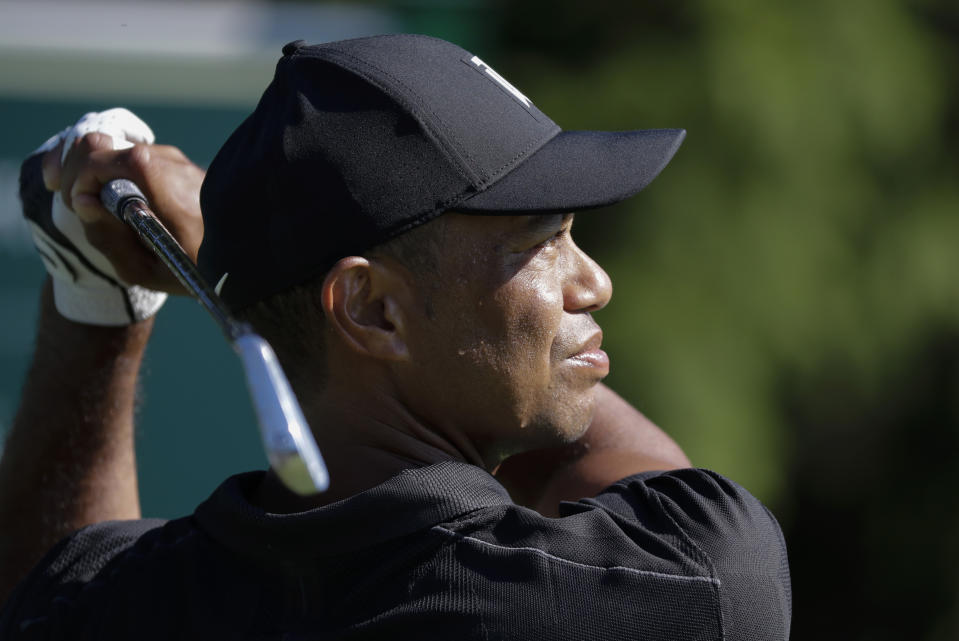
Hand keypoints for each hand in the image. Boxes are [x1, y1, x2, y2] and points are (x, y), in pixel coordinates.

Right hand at [23, 109, 204, 324]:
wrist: (244, 254)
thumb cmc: (195, 270)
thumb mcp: (146, 270)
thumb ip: (109, 237)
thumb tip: (82, 200)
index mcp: (170, 191)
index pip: (115, 157)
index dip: (83, 175)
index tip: (78, 204)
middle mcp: (171, 165)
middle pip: (103, 143)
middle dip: (74, 169)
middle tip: (73, 201)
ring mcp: (172, 159)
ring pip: (112, 147)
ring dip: (90, 170)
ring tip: (86, 202)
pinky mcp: (171, 161)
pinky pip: (128, 155)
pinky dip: (107, 170)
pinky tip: (103, 196)